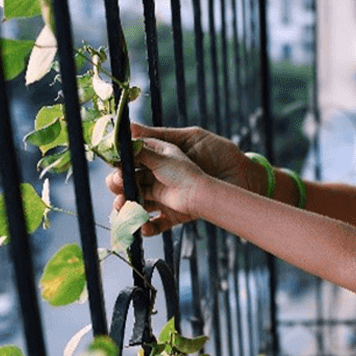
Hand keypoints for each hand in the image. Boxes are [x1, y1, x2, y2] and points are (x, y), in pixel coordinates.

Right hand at [106, 124, 248, 234]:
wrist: (242, 178)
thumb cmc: (219, 153)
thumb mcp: (188, 141)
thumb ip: (157, 138)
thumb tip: (129, 127)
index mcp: (158, 156)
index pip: (130, 159)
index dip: (119, 162)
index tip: (114, 164)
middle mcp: (158, 176)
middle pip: (129, 182)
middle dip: (119, 184)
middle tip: (119, 186)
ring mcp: (165, 196)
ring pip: (137, 203)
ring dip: (126, 206)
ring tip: (124, 208)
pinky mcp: (174, 215)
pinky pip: (156, 224)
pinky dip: (147, 227)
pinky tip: (142, 227)